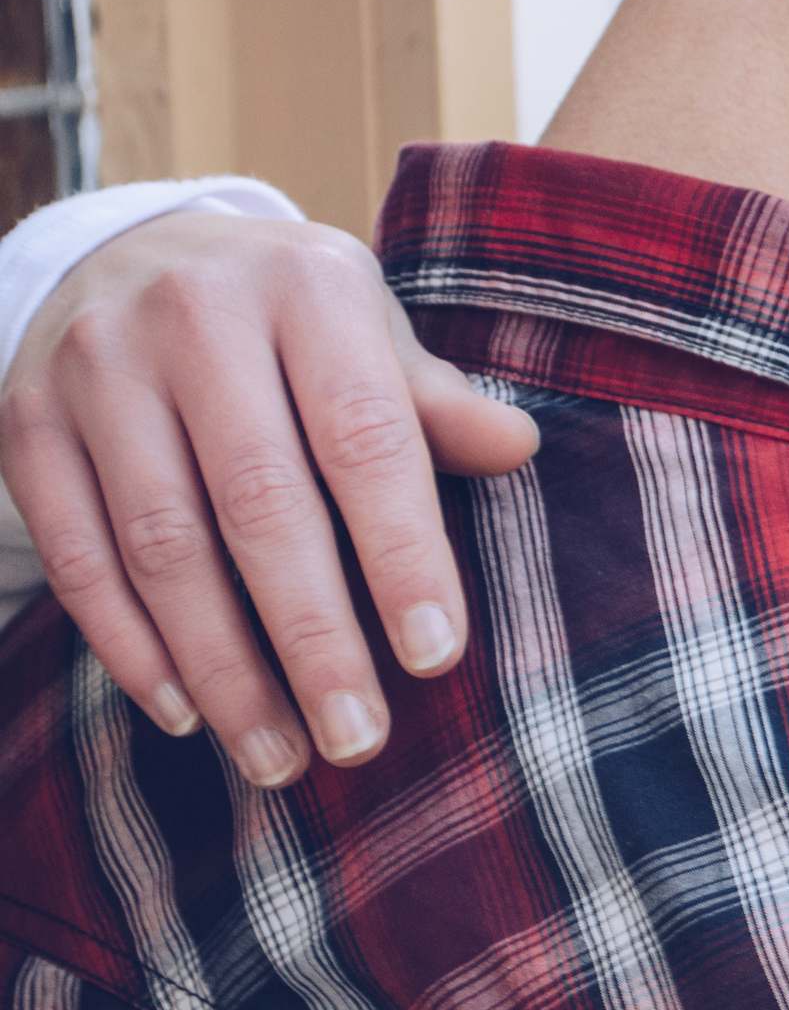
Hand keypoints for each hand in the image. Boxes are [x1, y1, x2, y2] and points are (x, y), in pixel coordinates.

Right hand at [0, 210, 538, 784]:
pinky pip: (77, 551)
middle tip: (358, 740)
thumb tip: (518, 447)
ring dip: (223, 666)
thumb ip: (434, 403)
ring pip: (162, 544)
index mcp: (308, 287)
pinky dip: (129, 643)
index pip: (366, 440)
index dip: (403, 554)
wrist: (133, 252)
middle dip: (314, 638)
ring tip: (278, 756)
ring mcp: (97, 366)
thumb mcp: (371, 333)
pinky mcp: (27, 420)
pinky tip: (185, 712)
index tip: (437, 657)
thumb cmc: (292, 321)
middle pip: (260, 505)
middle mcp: (194, 315)